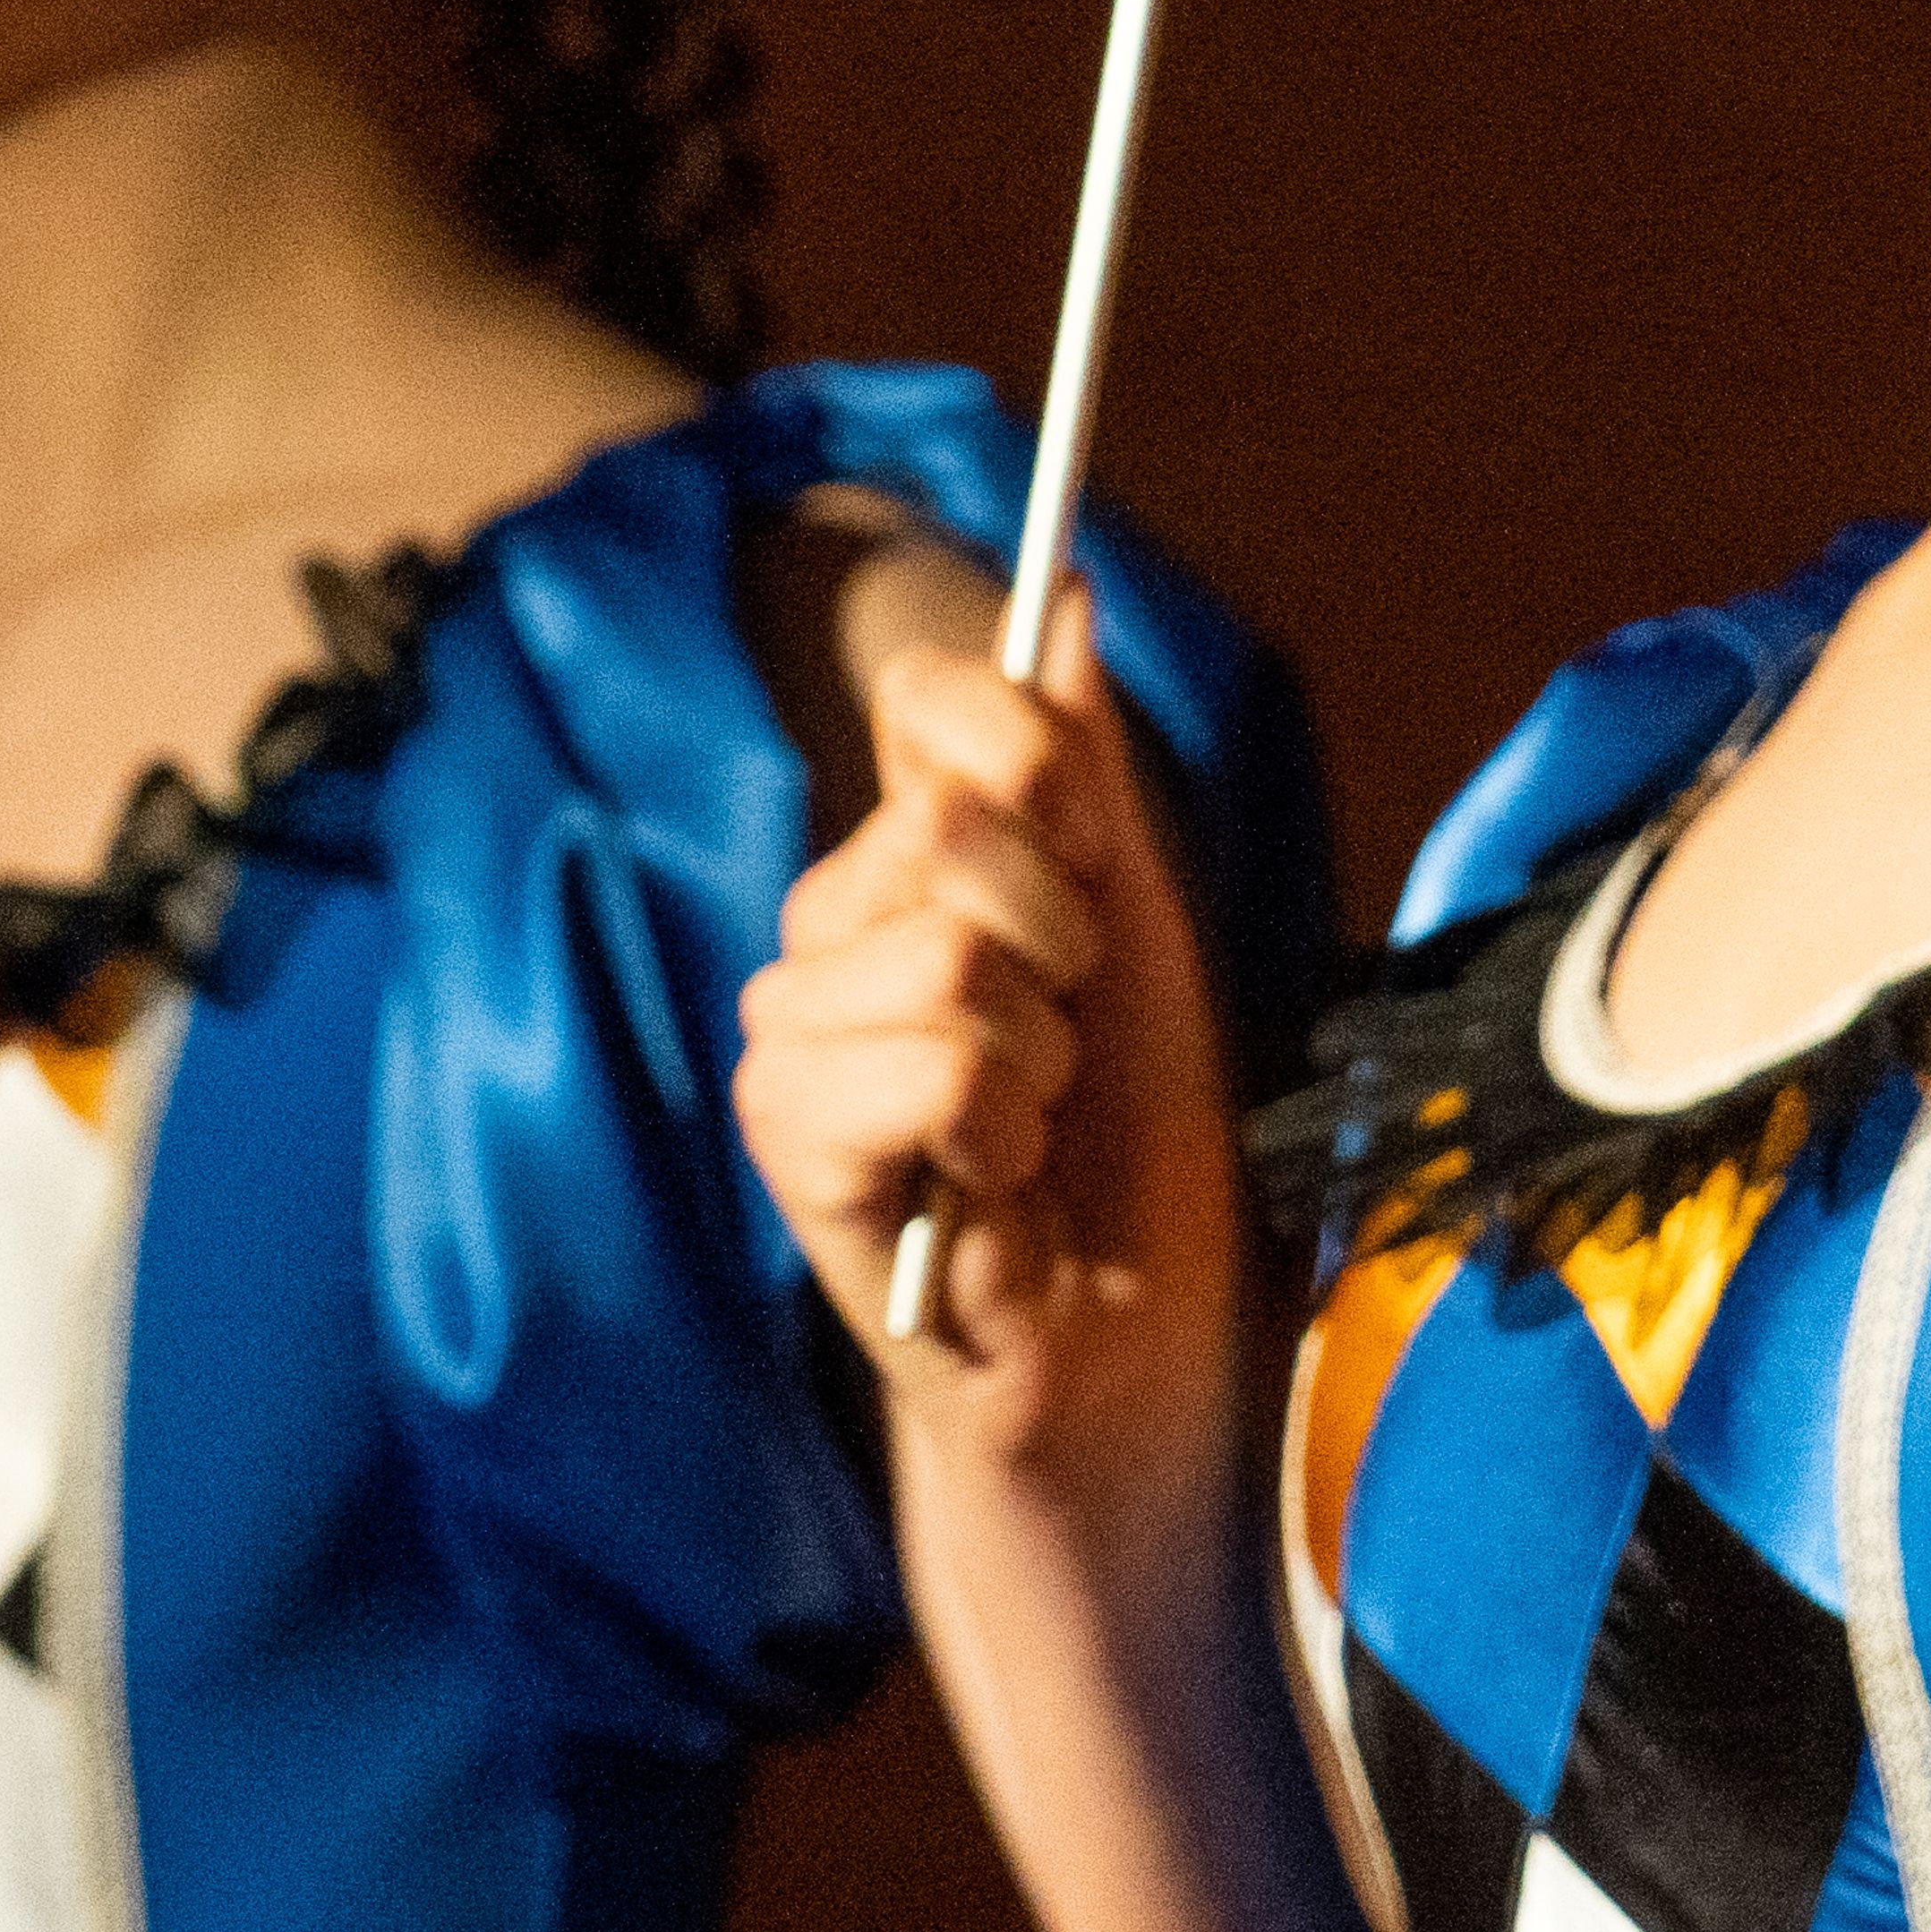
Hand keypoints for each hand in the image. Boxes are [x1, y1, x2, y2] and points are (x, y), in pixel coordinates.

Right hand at [735, 590, 1247, 1490]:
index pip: (933, 702)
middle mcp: (825, 926)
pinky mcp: (790, 1140)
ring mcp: (791, 1033)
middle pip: (950, 820)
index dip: (1045, 767)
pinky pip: (931, 1063)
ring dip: (1042, 1049)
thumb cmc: (1140, 1138)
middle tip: (1073, 1034)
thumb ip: (1089, 770)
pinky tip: (992, 1184)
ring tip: (1034, 1121)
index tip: (1100, 873)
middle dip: (1066, 930)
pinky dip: (1005, 1129)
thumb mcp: (1140, 927)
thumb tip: (1062, 595)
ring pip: (944, 949)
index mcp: (906, 859)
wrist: (1133, 1336)